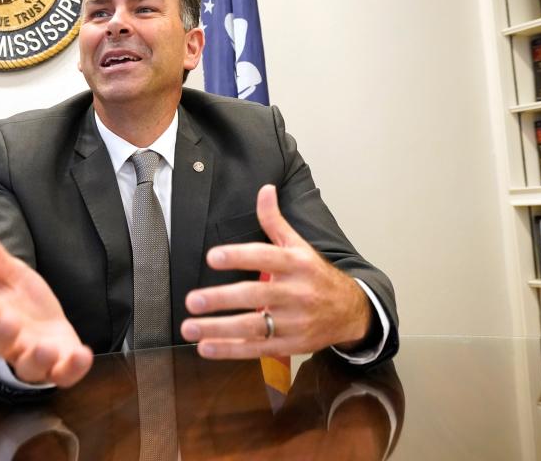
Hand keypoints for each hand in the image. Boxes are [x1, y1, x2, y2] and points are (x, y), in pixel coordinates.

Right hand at [0, 228, 92, 386]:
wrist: (50, 329)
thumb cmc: (25, 304)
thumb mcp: (12, 275)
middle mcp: (9, 342)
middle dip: (2, 334)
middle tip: (9, 320)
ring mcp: (33, 358)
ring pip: (28, 366)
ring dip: (37, 358)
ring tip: (45, 347)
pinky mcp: (58, 368)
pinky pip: (63, 375)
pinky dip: (72, 368)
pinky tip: (83, 354)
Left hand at [180, 184, 371, 357]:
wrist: (351, 311)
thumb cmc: (316, 275)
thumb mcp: (299, 245)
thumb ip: (275, 221)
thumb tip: (264, 189)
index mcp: (296, 264)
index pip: (265, 257)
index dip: (238, 256)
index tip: (212, 256)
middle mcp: (296, 293)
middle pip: (256, 295)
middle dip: (221, 299)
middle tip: (192, 300)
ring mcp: (294, 322)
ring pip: (254, 326)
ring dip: (219, 329)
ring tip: (189, 327)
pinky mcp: (291, 344)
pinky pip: (258, 349)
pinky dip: (231, 350)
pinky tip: (206, 348)